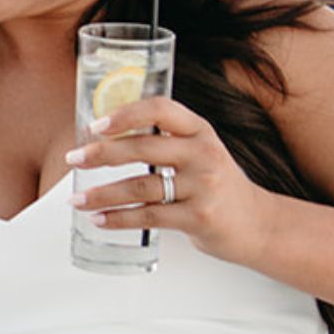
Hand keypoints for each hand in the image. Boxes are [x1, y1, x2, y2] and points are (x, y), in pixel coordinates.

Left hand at [66, 96, 270, 267]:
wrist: (259, 224)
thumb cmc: (218, 186)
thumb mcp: (200, 152)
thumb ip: (166, 141)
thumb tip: (106, 138)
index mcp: (199, 130)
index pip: (160, 109)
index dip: (125, 113)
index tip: (96, 125)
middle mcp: (203, 154)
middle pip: (142, 148)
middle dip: (101, 154)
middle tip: (74, 160)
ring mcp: (203, 186)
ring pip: (141, 186)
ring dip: (102, 193)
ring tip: (78, 200)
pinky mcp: (199, 217)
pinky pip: (149, 216)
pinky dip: (119, 218)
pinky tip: (100, 219)